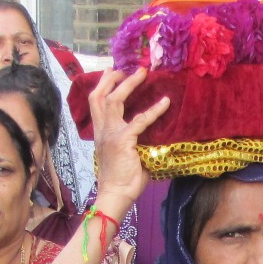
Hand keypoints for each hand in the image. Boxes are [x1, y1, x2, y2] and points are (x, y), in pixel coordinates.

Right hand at [88, 67, 168, 216]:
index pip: (97, 104)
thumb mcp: (125, 155)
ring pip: (114, 100)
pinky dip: (154, 110)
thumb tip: (154, 135)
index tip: (111, 73)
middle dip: (111, 79)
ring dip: (128, 84)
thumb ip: (134, 141)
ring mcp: (111, 134)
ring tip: (141, 73)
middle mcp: (102, 131)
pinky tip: (165, 102)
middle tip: (124, 68)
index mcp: (101, 134)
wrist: (116, 195)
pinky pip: (140, 120)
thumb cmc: (123, 180)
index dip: (102, 86)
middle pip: (99, 97)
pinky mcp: (123, 140)